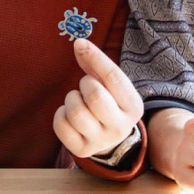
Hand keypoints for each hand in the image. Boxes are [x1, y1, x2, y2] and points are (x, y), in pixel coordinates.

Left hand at [53, 38, 143, 157]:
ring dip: (71, 99)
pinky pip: (60, 124)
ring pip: (75, 112)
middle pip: (95, 96)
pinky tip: (70, 115)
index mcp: (133, 106)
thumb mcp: (110, 85)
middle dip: (84, 84)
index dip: (95, 57)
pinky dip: (60, 113)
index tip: (80, 43)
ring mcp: (101, 141)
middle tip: (86, 86)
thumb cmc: (109, 103)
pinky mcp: (81, 149)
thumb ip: (96, 64)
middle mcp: (121, 127)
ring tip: (78, 100)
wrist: (109, 139)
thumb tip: (79, 43)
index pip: (114, 77)